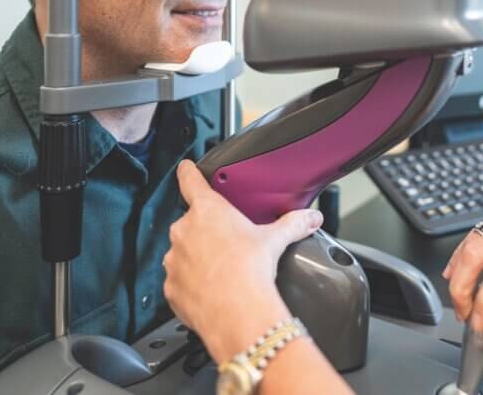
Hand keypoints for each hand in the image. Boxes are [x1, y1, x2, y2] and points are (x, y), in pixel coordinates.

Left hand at [163, 160, 322, 362]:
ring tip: (223, 270)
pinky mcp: (171, 287)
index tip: (186, 168)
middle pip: (192, 222)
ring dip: (198, 258)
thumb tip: (311, 218)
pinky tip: (213, 290)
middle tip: (229, 244)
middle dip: (206, 231)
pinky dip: (193, 284)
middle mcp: (184, 231)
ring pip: (184, 252)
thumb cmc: (249, 270)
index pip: (190, 180)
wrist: (236, 313)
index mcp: (207, 210)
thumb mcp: (275, 239)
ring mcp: (174, 260)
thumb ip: (293, 223)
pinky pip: (180, 281)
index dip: (188, 172)